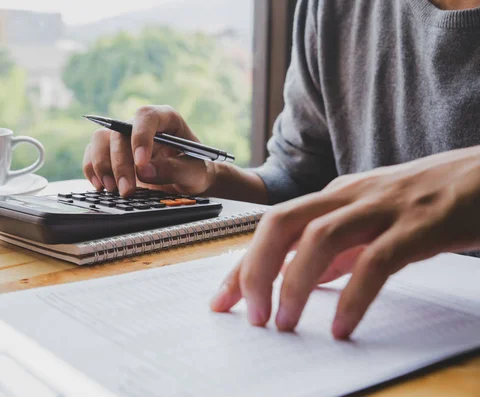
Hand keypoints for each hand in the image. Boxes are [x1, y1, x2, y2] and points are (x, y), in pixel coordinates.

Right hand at [83, 105, 215, 196]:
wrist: (188, 181)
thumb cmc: (194, 171)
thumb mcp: (193, 172)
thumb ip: (173, 169)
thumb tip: (144, 170)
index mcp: (166, 119)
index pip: (146, 117)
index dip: (140, 137)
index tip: (141, 163)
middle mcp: (141, 125)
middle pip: (119, 133)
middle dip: (121, 163)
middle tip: (127, 190)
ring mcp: (124, 138)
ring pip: (101, 140)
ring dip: (103, 166)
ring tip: (114, 190)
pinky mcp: (111, 152)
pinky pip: (92, 153)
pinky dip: (93, 170)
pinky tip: (102, 186)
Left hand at [210, 146, 479, 338]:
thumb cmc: (430, 198)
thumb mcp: (372, 220)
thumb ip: (340, 248)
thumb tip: (307, 278)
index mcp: (334, 196)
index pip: (272, 227)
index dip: (242, 264)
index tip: (222, 299)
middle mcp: (348, 196)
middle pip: (281, 224)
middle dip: (254, 270)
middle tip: (249, 317)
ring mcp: (382, 207)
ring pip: (319, 239)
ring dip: (293, 284)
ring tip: (283, 324)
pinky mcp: (419, 225)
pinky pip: (376, 262)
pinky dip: (353, 297)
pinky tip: (341, 326)